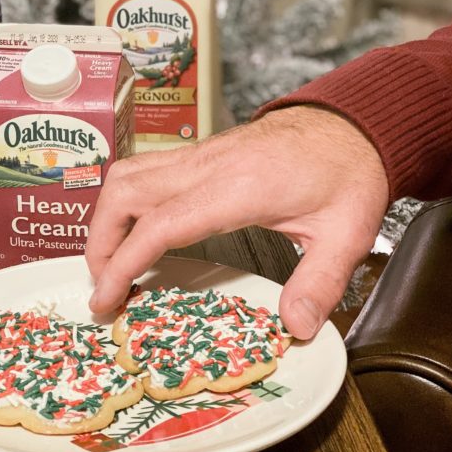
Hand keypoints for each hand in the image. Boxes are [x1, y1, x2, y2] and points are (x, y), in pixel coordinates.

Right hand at [86, 106, 389, 338]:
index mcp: (237, 188)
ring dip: (106, 217)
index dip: (123, 262)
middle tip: (102, 285)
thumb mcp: (347, 232)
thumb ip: (319, 282)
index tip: (105, 297)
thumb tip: (296, 327)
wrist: (351, 124)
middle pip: (125, 192)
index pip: (160, 223)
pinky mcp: (199, 155)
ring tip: (110, 261)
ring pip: (127, 175)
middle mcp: (207, 166)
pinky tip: (134, 230)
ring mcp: (199, 156)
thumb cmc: (347, 172)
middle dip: (100, 242)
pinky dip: (124, 202)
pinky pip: (144, 171)